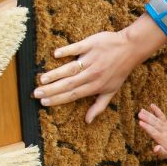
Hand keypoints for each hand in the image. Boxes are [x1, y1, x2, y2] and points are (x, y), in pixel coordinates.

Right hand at [32, 14, 166, 122]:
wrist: (130, 49)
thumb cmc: (120, 71)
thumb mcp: (112, 90)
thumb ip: (99, 106)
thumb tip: (88, 121)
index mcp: (95, 86)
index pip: (73, 94)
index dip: (58, 99)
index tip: (43, 102)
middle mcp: (92, 74)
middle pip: (69, 83)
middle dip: (51, 89)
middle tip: (36, 93)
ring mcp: (91, 59)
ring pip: (71, 68)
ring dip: (56, 74)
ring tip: (42, 79)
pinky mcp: (91, 44)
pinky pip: (77, 48)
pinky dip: (67, 51)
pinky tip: (56, 55)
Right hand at [137, 104, 166, 158]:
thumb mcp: (165, 154)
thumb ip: (160, 151)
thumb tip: (155, 148)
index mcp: (162, 138)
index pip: (153, 132)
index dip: (147, 127)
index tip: (140, 123)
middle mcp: (163, 130)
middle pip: (154, 124)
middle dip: (147, 119)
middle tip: (139, 114)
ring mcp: (165, 126)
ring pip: (156, 119)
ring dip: (149, 114)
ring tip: (141, 110)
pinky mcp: (165, 122)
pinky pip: (161, 115)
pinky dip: (157, 110)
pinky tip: (151, 105)